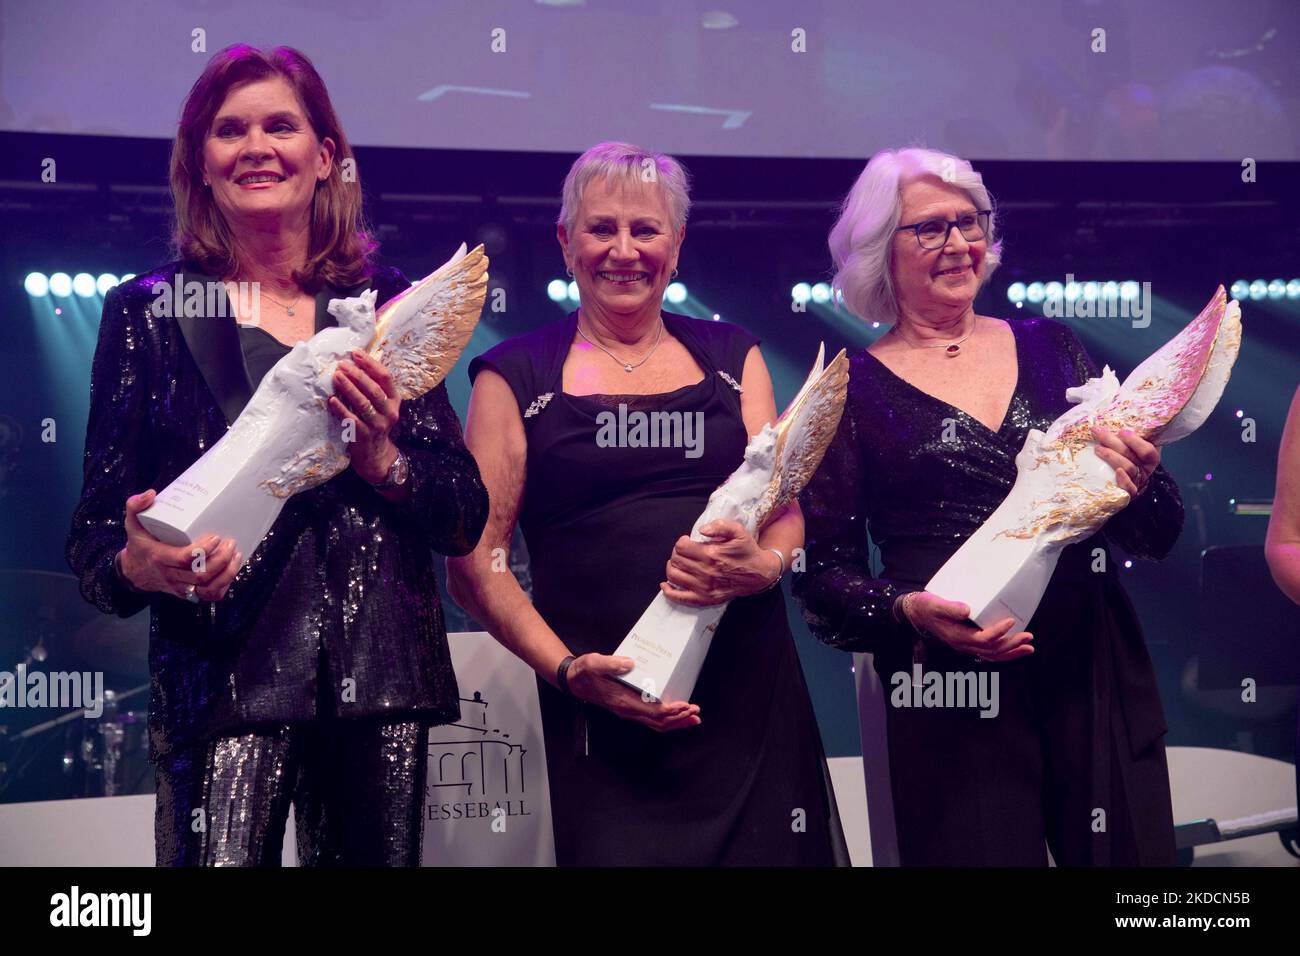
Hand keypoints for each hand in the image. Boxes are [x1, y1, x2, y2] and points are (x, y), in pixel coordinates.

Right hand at [119, 490, 241, 600]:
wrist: (134, 572)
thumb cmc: (139, 544)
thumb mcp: (133, 524)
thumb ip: (136, 506)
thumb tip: (151, 494)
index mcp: (159, 558)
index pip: (184, 559)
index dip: (203, 550)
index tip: (216, 537)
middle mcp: (171, 575)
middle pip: (201, 575)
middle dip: (221, 560)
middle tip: (231, 543)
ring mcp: (180, 587)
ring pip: (208, 588)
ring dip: (227, 573)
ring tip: (236, 555)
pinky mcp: (188, 593)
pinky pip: (209, 595)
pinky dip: (224, 585)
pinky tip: (231, 570)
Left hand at [329, 349, 401, 483]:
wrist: (375, 454)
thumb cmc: (373, 422)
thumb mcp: (380, 405)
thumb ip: (372, 387)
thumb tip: (354, 362)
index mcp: (394, 399)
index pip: (386, 377)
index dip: (371, 364)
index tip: (356, 353)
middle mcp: (390, 411)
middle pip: (374, 389)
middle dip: (357, 375)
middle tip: (342, 365)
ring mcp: (379, 424)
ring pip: (364, 403)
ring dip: (349, 389)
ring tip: (336, 377)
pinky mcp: (366, 436)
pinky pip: (352, 420)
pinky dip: (341, 409)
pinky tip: (331, 400)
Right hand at [564, 654, 701, 731]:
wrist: (573, 680)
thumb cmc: (584, 672)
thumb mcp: (594, 663)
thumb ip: (612, 663)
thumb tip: (630, 663)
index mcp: (622, 701)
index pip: (652, 711)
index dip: (671, 711)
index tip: (685, 705)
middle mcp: (627, 710)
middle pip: (658, 722)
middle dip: (679, 718)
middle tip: (696, 712)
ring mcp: (628, 711)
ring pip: (656, 723)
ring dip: (676, 722)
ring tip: (693, 718)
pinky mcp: (629, 708)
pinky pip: (651, 718)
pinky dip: (667, 719)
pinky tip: (676, 715)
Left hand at [659, 519, 779, 605]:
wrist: (759, 574)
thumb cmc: (747, 551)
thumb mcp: (739, 532)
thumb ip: (720, 526)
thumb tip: (701, 530)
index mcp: (711, 555)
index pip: (681, 547)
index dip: (681, 541)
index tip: (688, 541)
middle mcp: (705, 572)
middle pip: (676, 560)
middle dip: (677, 553)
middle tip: (685, 551)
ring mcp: (703, 588)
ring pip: (674, 575)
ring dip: (672, 567)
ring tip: (680, 563)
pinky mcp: (704, 599)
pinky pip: (678, 597)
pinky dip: (668, 590)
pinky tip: (666, 584)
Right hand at [901, 591, 1033, 661]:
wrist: (916, 613)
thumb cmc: (925, 607)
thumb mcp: (934, 604)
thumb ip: (950, 608)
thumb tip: (967, 610)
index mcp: (957, 636)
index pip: (982, 639)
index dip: (998, 632)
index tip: (1011, 622)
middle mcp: (963, 645)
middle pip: (992, 650)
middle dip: (1012, 645)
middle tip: (1028, 637)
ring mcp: (966, 646)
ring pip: (992, 655)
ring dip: (1012, 652)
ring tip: (1029, 647)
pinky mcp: (968, 642)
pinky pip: (988, 652)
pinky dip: (1004, 652)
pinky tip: (1014, 648)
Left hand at [1092, 424, 1158, 498]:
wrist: (1127, 482)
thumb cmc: (1128, 457)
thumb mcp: (1134, 446)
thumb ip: (1132, 435)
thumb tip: (1116, 416)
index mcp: (1150, 458)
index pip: (1147, 450)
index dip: (1135, 441)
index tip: (1121, 431)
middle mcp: (1145, 470)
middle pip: (1131, 456)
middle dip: (1112, 442)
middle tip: (1097, 432)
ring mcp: (1137, 481)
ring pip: (1128, 468)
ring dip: (1111, 456)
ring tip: (1097, 448)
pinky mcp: (1128, 493)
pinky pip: (1129, 489)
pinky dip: (1124, 481)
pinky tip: (1117, 472)